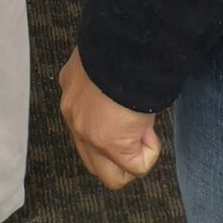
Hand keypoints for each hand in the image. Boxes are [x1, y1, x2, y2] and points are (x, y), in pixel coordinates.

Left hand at [58, 47, 160, 188]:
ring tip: (144, 133)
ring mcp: (87, 132)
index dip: (111, 127)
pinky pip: (135, 167)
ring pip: (110, 175)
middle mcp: (73, 113)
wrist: (125, 46)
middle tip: (137, 132)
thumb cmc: (122, 48)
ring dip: (132, 161)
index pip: (83, 125)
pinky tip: (150, 130)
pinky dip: (149, 153)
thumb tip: (126, 98)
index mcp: (71, 89)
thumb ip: (107, 85)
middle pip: (93, 161)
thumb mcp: (107, 65)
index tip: (127, 111)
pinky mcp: (108, 143)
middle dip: (118, 157)